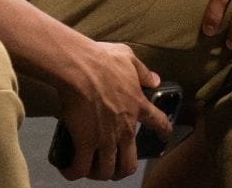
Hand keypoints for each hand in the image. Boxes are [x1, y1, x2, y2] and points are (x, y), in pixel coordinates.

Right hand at [50, 40, 168, 180]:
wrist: (79, 67)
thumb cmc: (101, 59)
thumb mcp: (127, 57)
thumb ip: (142, 71)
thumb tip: (155, 80)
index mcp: (138, 106)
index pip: (159, 123)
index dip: (163, 131)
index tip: (163, 137)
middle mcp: (125, 128)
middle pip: (130, 163)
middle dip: (121, 170)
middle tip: (112, 166)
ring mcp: (106, 138)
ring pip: (107, 171)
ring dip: (98, 173)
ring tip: (89, 169)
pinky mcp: (85, 143)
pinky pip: (81, 168)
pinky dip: (74, 172)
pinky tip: (68, 170)